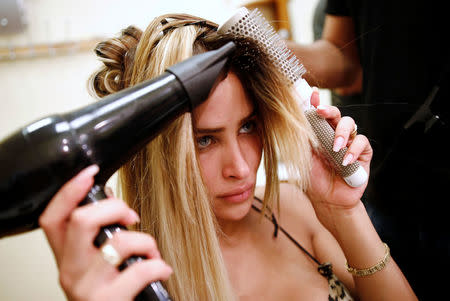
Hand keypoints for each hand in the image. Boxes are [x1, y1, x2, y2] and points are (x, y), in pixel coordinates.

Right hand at [39, 165, 171, 300]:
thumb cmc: (111, 294)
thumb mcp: (94, 266)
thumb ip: (96, 238)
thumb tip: (111, 201)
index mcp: (65, 259)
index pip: (52, 218)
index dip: (69, 192)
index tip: (90, 173)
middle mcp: (69, 273)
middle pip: (82, 220)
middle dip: (115, 207)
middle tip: (131, 216)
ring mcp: (87, 289)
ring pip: (118, 242)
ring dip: (145, 241)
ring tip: (152, 252)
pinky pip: (141, 269)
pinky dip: (159, 265)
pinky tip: (162, 269)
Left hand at [306, 89, 372, 210]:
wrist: (328, 200)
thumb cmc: (314, 179)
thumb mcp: (305, 158)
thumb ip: (303, 140)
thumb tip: (293, 120)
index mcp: (320, 133)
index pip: (319, 115)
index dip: (316, 102)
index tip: (312, 93)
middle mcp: (336, 134)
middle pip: (336, 114)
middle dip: (329, 110)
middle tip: (321, 112)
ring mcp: (350, 143)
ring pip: (351, 124)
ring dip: (342, 133)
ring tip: (335, 147)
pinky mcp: (363, 153)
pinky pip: (362, 143)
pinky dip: (353, 150)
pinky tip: (345, 161)